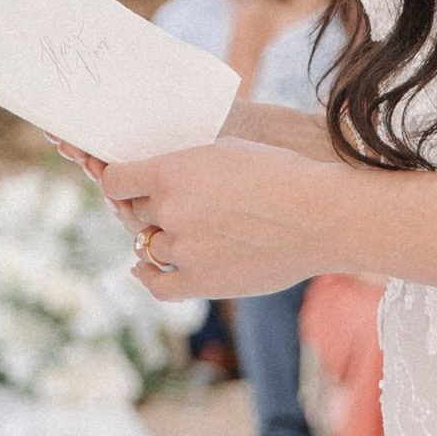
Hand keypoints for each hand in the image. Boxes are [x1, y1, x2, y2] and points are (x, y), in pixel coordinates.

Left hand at [82, 137, 328, 297]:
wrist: (321, 215)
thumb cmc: (281, 173)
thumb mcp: (225, 149)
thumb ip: (186, 163)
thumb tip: (159, 176)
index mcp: (171, 172)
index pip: (115, 180)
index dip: (119, 181)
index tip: (127, 182)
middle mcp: (170, 211)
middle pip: (136, 213)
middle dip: (149, 207)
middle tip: (174, 204)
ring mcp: (184, 250)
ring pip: (149, 246)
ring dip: (161, 238)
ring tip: (184, 231)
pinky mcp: (203, 282)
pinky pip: (157, 286)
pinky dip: (146, 277)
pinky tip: (142, 271)